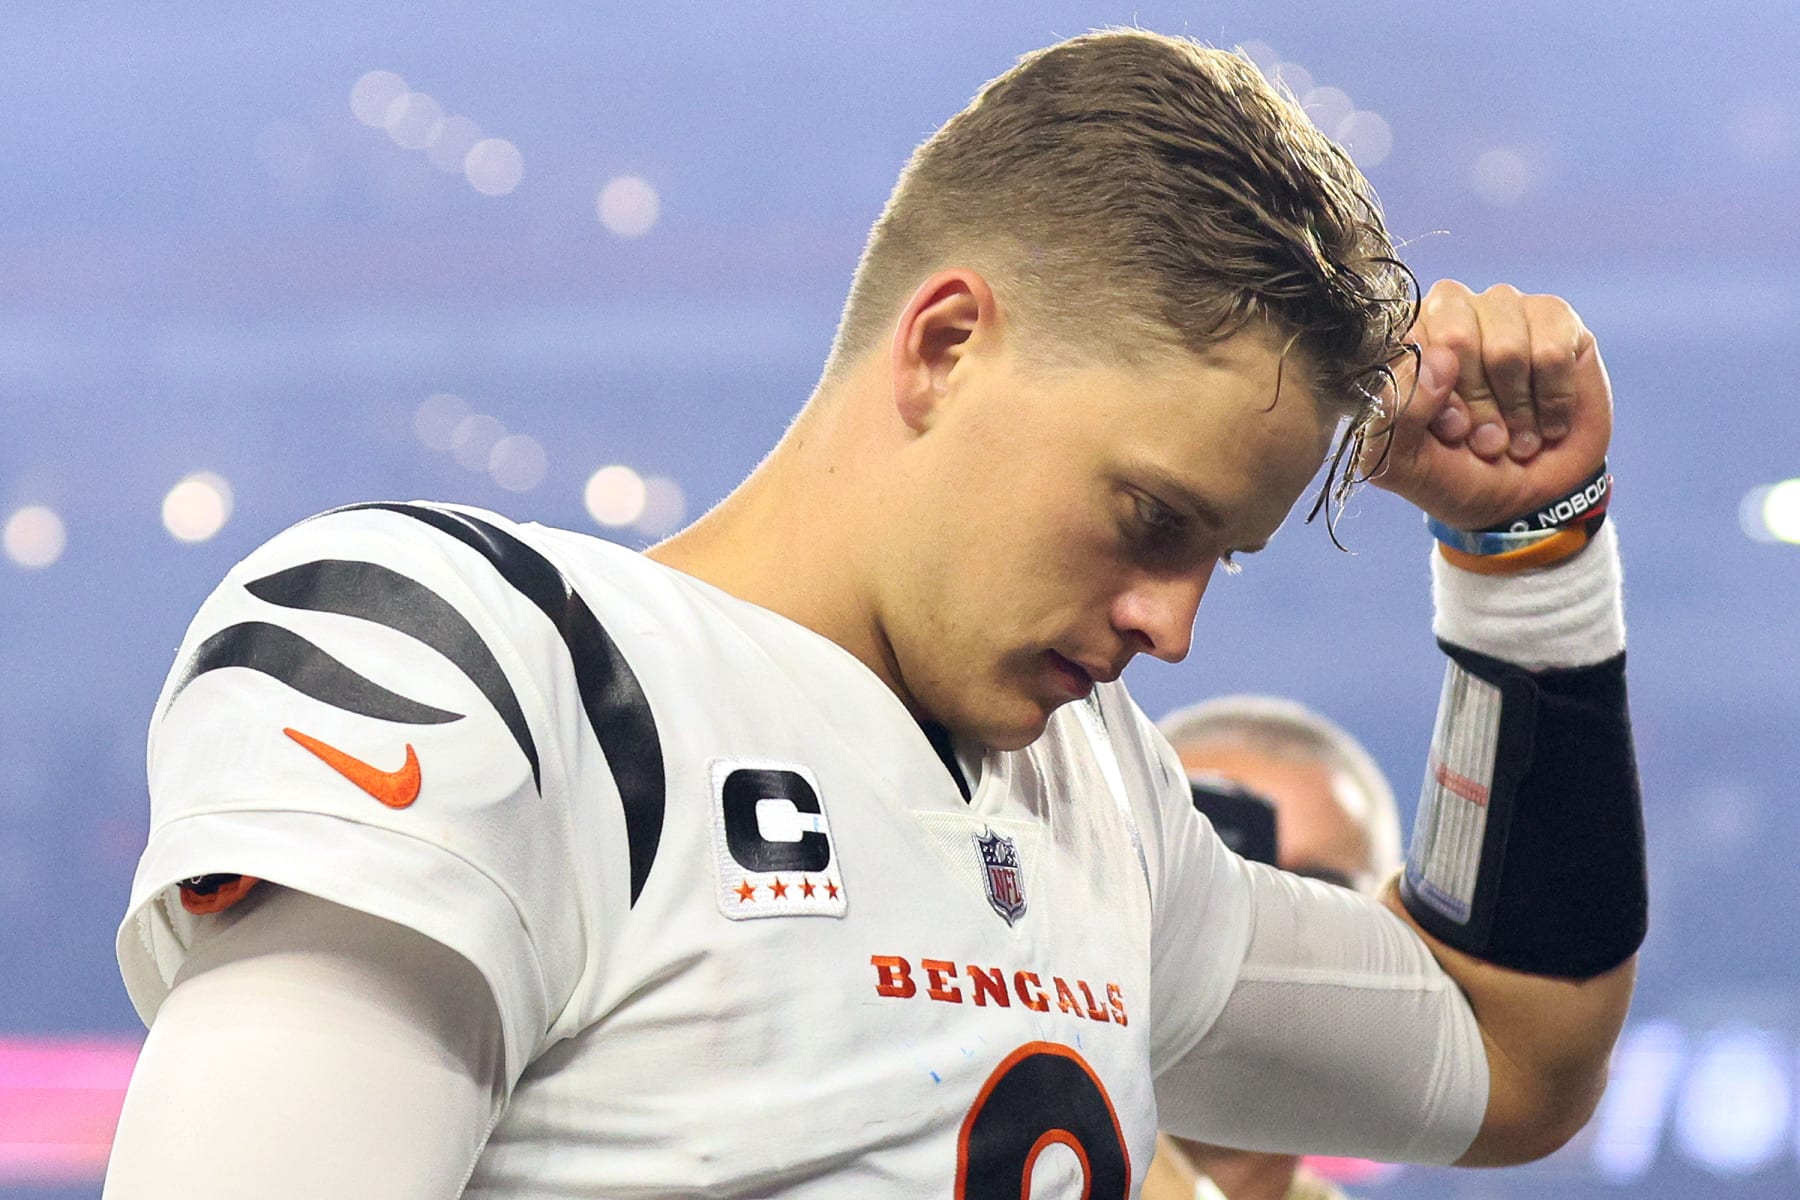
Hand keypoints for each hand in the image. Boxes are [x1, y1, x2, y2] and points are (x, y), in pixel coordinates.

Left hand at [1369, 280, 1611, 530]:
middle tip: (1484, 439)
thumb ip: (1397, 414)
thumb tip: (1437, 361)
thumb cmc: (1458, 474)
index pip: (1406, 346)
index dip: (1429, 396)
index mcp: (1403, 342)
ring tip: (1517, 435)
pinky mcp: (1554, 317)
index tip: (1448, 432)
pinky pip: (1552, 353)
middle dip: (1475, 404)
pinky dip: (1552, 401)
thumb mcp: (1404, 463)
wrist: (1529, 498)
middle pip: (1455, 337)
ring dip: (1515, 408)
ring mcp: (1502, 308)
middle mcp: (1447, 313)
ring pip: (1507, 349)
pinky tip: (1548, 421)